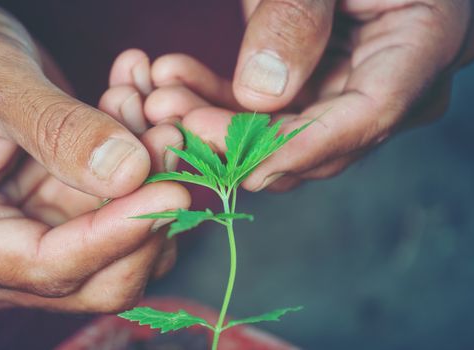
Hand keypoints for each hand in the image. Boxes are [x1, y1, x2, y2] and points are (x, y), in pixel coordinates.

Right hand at [0, 1, 188, 311]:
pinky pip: (118, 206)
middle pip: (93, 276)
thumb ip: (57, 130)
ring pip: (119, 243)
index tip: (173, 194)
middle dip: (144, 213)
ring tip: (150, 107)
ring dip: (150, 179)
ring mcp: (28, 235)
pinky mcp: (58, 212)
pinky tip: (139, 107)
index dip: (116, 237)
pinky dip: (141, 162)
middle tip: (170, 140)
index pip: (46, 267)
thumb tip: (130, 174)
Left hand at [108, 1, 472, 191]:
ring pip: (279, 135)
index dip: (294, 147)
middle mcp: (394, 84)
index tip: (228, 156)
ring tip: (161, 95)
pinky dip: (217, 100)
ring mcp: (351, 91)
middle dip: (234, 137)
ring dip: (214, 120)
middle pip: (314, 139)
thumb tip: (260, 95)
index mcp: (424, 45)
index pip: (365, 118)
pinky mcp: (314, 90)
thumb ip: (298, 18)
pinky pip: (264, 112)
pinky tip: (175, 81)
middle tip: (168, 113)